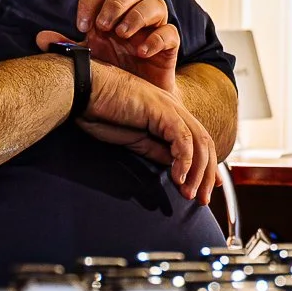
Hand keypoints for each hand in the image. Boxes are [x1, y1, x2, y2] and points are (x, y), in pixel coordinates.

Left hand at [33, 0, 178, 90]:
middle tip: (104, 26)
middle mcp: (133, 15)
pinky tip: (142, 53)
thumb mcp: (87, 61)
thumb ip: (67, 49)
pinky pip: (170, 32)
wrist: (138, 101)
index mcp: (110, 13)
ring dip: (137, 16)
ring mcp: (153, 29)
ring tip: (122, 35)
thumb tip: (41, 38)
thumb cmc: (112, 73)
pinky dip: (157, 39)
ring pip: (155, 4)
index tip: (82, 25)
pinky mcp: (170, 46)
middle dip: (116, 3)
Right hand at [76, 63, 219, 205]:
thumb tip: (175, 166)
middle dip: (207, 175)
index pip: (199, 142)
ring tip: (189, 193)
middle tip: (201, 199)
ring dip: (198, 172)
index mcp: (169, 114)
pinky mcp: (161, 110)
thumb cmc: (101, 112)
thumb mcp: (135, 139)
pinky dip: (184, 160)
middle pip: (205, 143)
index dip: (207, 167)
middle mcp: (175, 109)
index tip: (206, 189)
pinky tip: (179, 178)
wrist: (84, 91)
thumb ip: (157, 149)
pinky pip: (182, 138)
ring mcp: (170, 107)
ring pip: (199, 142)